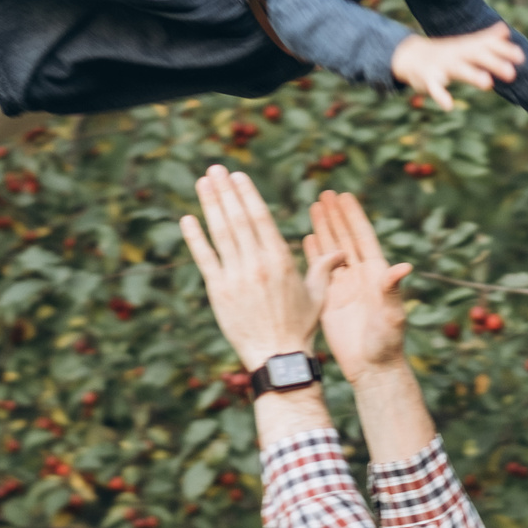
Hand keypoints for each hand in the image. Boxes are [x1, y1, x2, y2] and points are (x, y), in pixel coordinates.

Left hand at [178, 165, 322, 368]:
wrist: (278, 357)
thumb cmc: (300, 327)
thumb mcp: (317, 295)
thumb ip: (322, 269)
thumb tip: (339, 252)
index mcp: (280, 260)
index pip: (260, 218)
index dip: (247, 194)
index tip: (238, 176)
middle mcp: (256, 264)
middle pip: (237, 219)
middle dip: (225, 191)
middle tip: (214, 169)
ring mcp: (235, 277)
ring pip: (220, 233)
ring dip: (210, 205)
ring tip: (203, 183)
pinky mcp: (218, 292)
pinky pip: (205, 259)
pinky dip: (195, 238)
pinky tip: (187, 219)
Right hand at [304, 190, 411, 384]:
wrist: (372, 367)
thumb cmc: (387, 342)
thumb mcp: (392, 314)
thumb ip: (393, 290)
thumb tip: (405, 266)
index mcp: (376, 275)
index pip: (362, 238)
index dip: (353, 216)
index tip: (344, 195)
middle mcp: (359, 276)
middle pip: (345, 238)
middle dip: (335, 216)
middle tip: (325, 193)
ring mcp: (343, 287)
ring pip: (331, 251)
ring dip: (323, 229)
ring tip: (313, 207)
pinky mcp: (329, 300)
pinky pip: (319, 272)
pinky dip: (313, 254)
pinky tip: (306, 238)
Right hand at [392, 24, 522, 110]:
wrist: (411, 55)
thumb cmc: (445, 53)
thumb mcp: (465, 44)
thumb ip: (486, 39)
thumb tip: (505, 29)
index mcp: (466, 48)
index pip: (487, 46)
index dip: (503, 51)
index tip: (521, 56)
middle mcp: (456, 54)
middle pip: (476, 56)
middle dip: (493, 63)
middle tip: (511, 73)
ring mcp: (441, 65)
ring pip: (458, 69)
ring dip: (472, 75)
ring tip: (487, 84)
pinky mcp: (427, 79)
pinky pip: (434, 87)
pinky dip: (440, 96)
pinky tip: (448, 105)